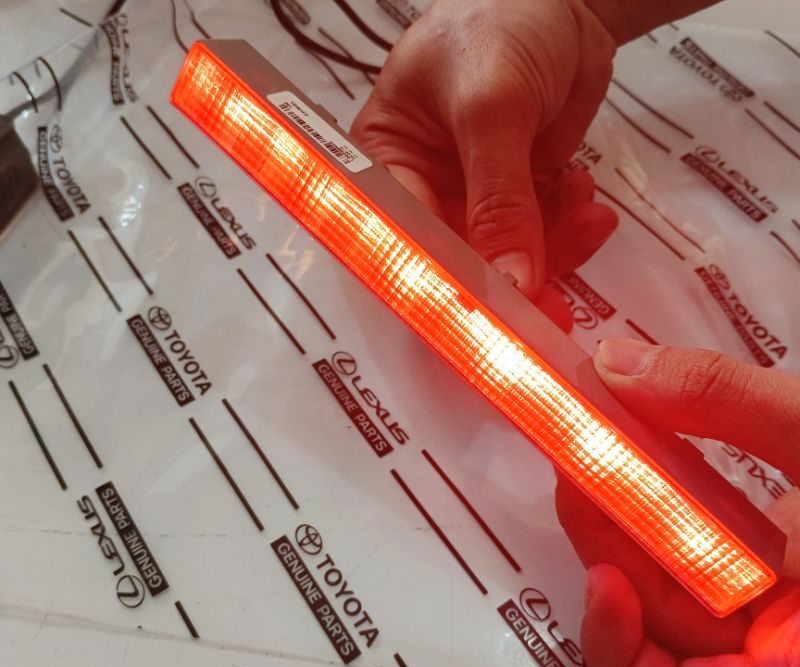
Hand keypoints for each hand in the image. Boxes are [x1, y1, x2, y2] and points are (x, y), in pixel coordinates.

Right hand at [350, 0, 618, 296]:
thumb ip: (499, 198)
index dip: (438, 288)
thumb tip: (510, 282)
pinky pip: (543, 240)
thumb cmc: (499, 23)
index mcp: (386, 165)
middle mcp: (424, 191)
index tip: (480, 321)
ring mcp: (474, 199)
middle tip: (550, 307)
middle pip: (458, 265)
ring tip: (585, 215)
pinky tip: (585, 198)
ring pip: (507, 260)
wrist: (566, 1)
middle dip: (508, 280)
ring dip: (553, 249)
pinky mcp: (519, 199)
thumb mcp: (491, 107)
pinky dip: (570, 229)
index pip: (405, 245)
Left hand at [556, 337, 799, 666]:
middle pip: (662, 630)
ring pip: (682, 594)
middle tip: (584, 465)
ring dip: (640, 523)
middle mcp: (792, 663)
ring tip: (613, 451)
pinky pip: (714, 568)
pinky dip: (681, 520)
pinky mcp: (792, 591)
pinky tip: (665, 469)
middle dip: (613, 544)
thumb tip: (623, 367)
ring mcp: (790, 627)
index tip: (599, 575)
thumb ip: (726, 403)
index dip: (618, 651)